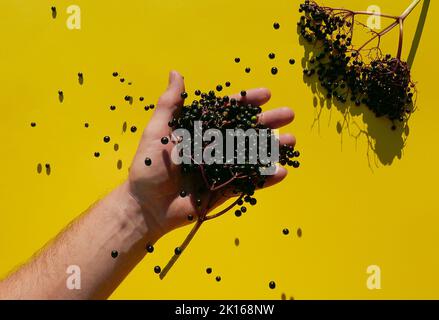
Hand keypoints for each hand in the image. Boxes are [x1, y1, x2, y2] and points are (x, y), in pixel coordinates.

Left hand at [126, 71, 295, 238]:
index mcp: (200, 131)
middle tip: (288, 114)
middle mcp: (214, 148)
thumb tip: (176, 72)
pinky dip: (264, 179)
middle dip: (267, 123)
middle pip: (245, 132)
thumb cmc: (148, 167)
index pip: (227, 113)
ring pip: (251, 156)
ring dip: (272, 149)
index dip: (246, 102)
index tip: (266, 94)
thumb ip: (170, 104)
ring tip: (291, 142)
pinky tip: (281, 171)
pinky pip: (247, 184)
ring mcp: (221, 170)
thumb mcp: (158, 131)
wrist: (146, 206)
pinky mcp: (224, 192)